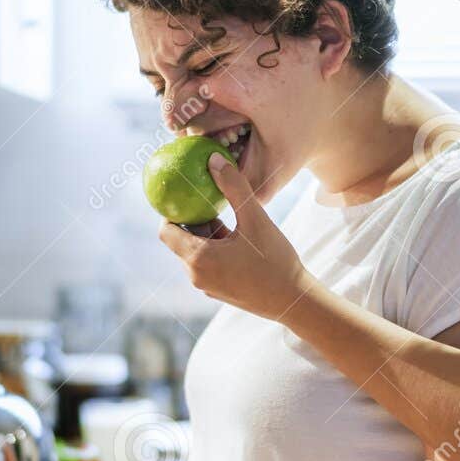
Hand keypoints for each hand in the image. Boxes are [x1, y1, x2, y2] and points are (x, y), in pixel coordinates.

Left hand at [158, 153, 315, 319]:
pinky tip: (236, 237)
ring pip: (196, 253)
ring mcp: (207, 286)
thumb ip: (234, 187)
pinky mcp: (220, 291)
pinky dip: (215, 249)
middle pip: (181, 241)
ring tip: (225, 217)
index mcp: (198, 258)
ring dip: (206, 235)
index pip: (166, 231)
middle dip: (192, 220)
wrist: (293, 301)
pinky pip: (208, 265)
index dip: (170, 211)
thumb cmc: (275, 261)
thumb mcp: (255, 219)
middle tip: (206, 199)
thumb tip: (213, 158)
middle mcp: (196, 275)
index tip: (184, 194)